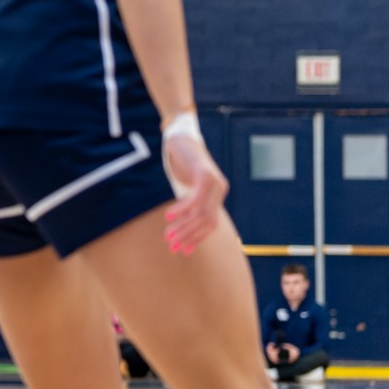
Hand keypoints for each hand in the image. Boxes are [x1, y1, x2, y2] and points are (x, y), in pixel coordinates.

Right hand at [162, 131, 226, 254]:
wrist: (180, 137)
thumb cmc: (181, 162)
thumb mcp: (186, 186)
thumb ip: (189, 203)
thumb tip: (182, 226)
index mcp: (216, 195)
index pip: (210, 224)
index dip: (196, 239)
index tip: (182, 251)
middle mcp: (220, 190)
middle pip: (206, 221)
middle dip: (188, 236)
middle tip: (171, 246)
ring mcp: (215, 182)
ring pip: (201, 213)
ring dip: (183, 227)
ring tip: (168, 235)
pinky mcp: (205, 175)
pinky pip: (195, 198)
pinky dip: (182, 209)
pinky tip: (169, 216)